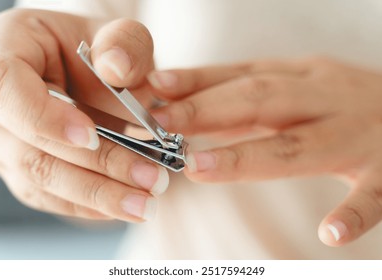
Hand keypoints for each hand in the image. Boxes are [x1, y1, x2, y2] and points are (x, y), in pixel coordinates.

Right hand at [0, 9, 167, 221]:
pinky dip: (90, 204)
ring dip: (98, 196)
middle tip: (150, 179)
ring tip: (146, 202)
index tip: (91, 137)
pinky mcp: (28, 170)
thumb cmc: (99, 51)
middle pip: (33, 150)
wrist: (90, 73)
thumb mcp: (117, 34)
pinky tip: (124, 204)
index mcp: (6, 53)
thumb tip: (117, 68)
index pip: (7, 90)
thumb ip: (123, 42)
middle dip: (97, 169)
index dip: (46, 118)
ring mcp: (9, 144)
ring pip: (43, 181)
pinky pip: (52, 196)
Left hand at [148, 57, 381, 244]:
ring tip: (199, 167)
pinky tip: (330, 233)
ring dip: (248, 157)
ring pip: (300, 146)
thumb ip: (246, 94)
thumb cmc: (340, 101)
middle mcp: (326, 99)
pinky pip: (373, 195)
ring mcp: (358, 135)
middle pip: (261, 100)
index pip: (241, 75)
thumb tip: (183, 99)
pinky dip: (353, 213)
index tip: (155, 88)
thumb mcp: (295, 85)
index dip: (197, 81)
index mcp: (302, 76)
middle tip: (161, 123)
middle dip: (207, 110)